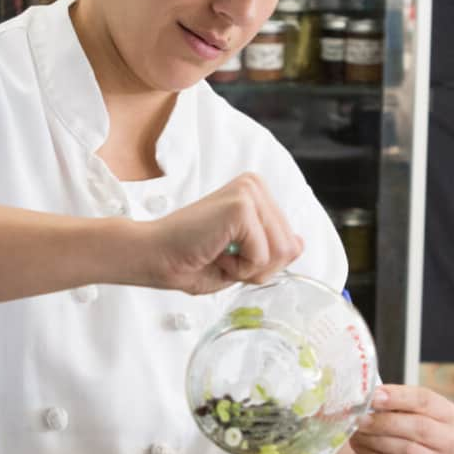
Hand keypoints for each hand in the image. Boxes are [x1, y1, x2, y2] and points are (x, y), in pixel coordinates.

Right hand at [146, 173, 302, 294]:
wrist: (152, 257)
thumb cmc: (188, 259)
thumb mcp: (242, 258)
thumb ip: (273, 249)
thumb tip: (300, 243)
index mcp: (255, 192)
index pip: (290, 240)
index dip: (261, 262)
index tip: (225, 254)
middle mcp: (255, 185)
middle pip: (290, 247)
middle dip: (257, 267)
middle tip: (220, 257)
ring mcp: (249, 192)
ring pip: (280, 252)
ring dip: (248, 268)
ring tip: (217, 254)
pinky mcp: (242, 206)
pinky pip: (262, 256)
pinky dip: (240, 267)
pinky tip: (214, 253)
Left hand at [348, 384, 453, 453]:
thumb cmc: (389, 426)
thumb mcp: (391, 407)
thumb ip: (384, 400)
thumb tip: (368, 396)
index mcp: (445, 413)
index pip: (426, 400)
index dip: (399, 397)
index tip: (374, 396)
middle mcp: (448, 440)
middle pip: (420, 427)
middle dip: (385, 421)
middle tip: (359, 417)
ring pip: (407, 450)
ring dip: (375, 439)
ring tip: (355, 431)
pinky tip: (359, 446)